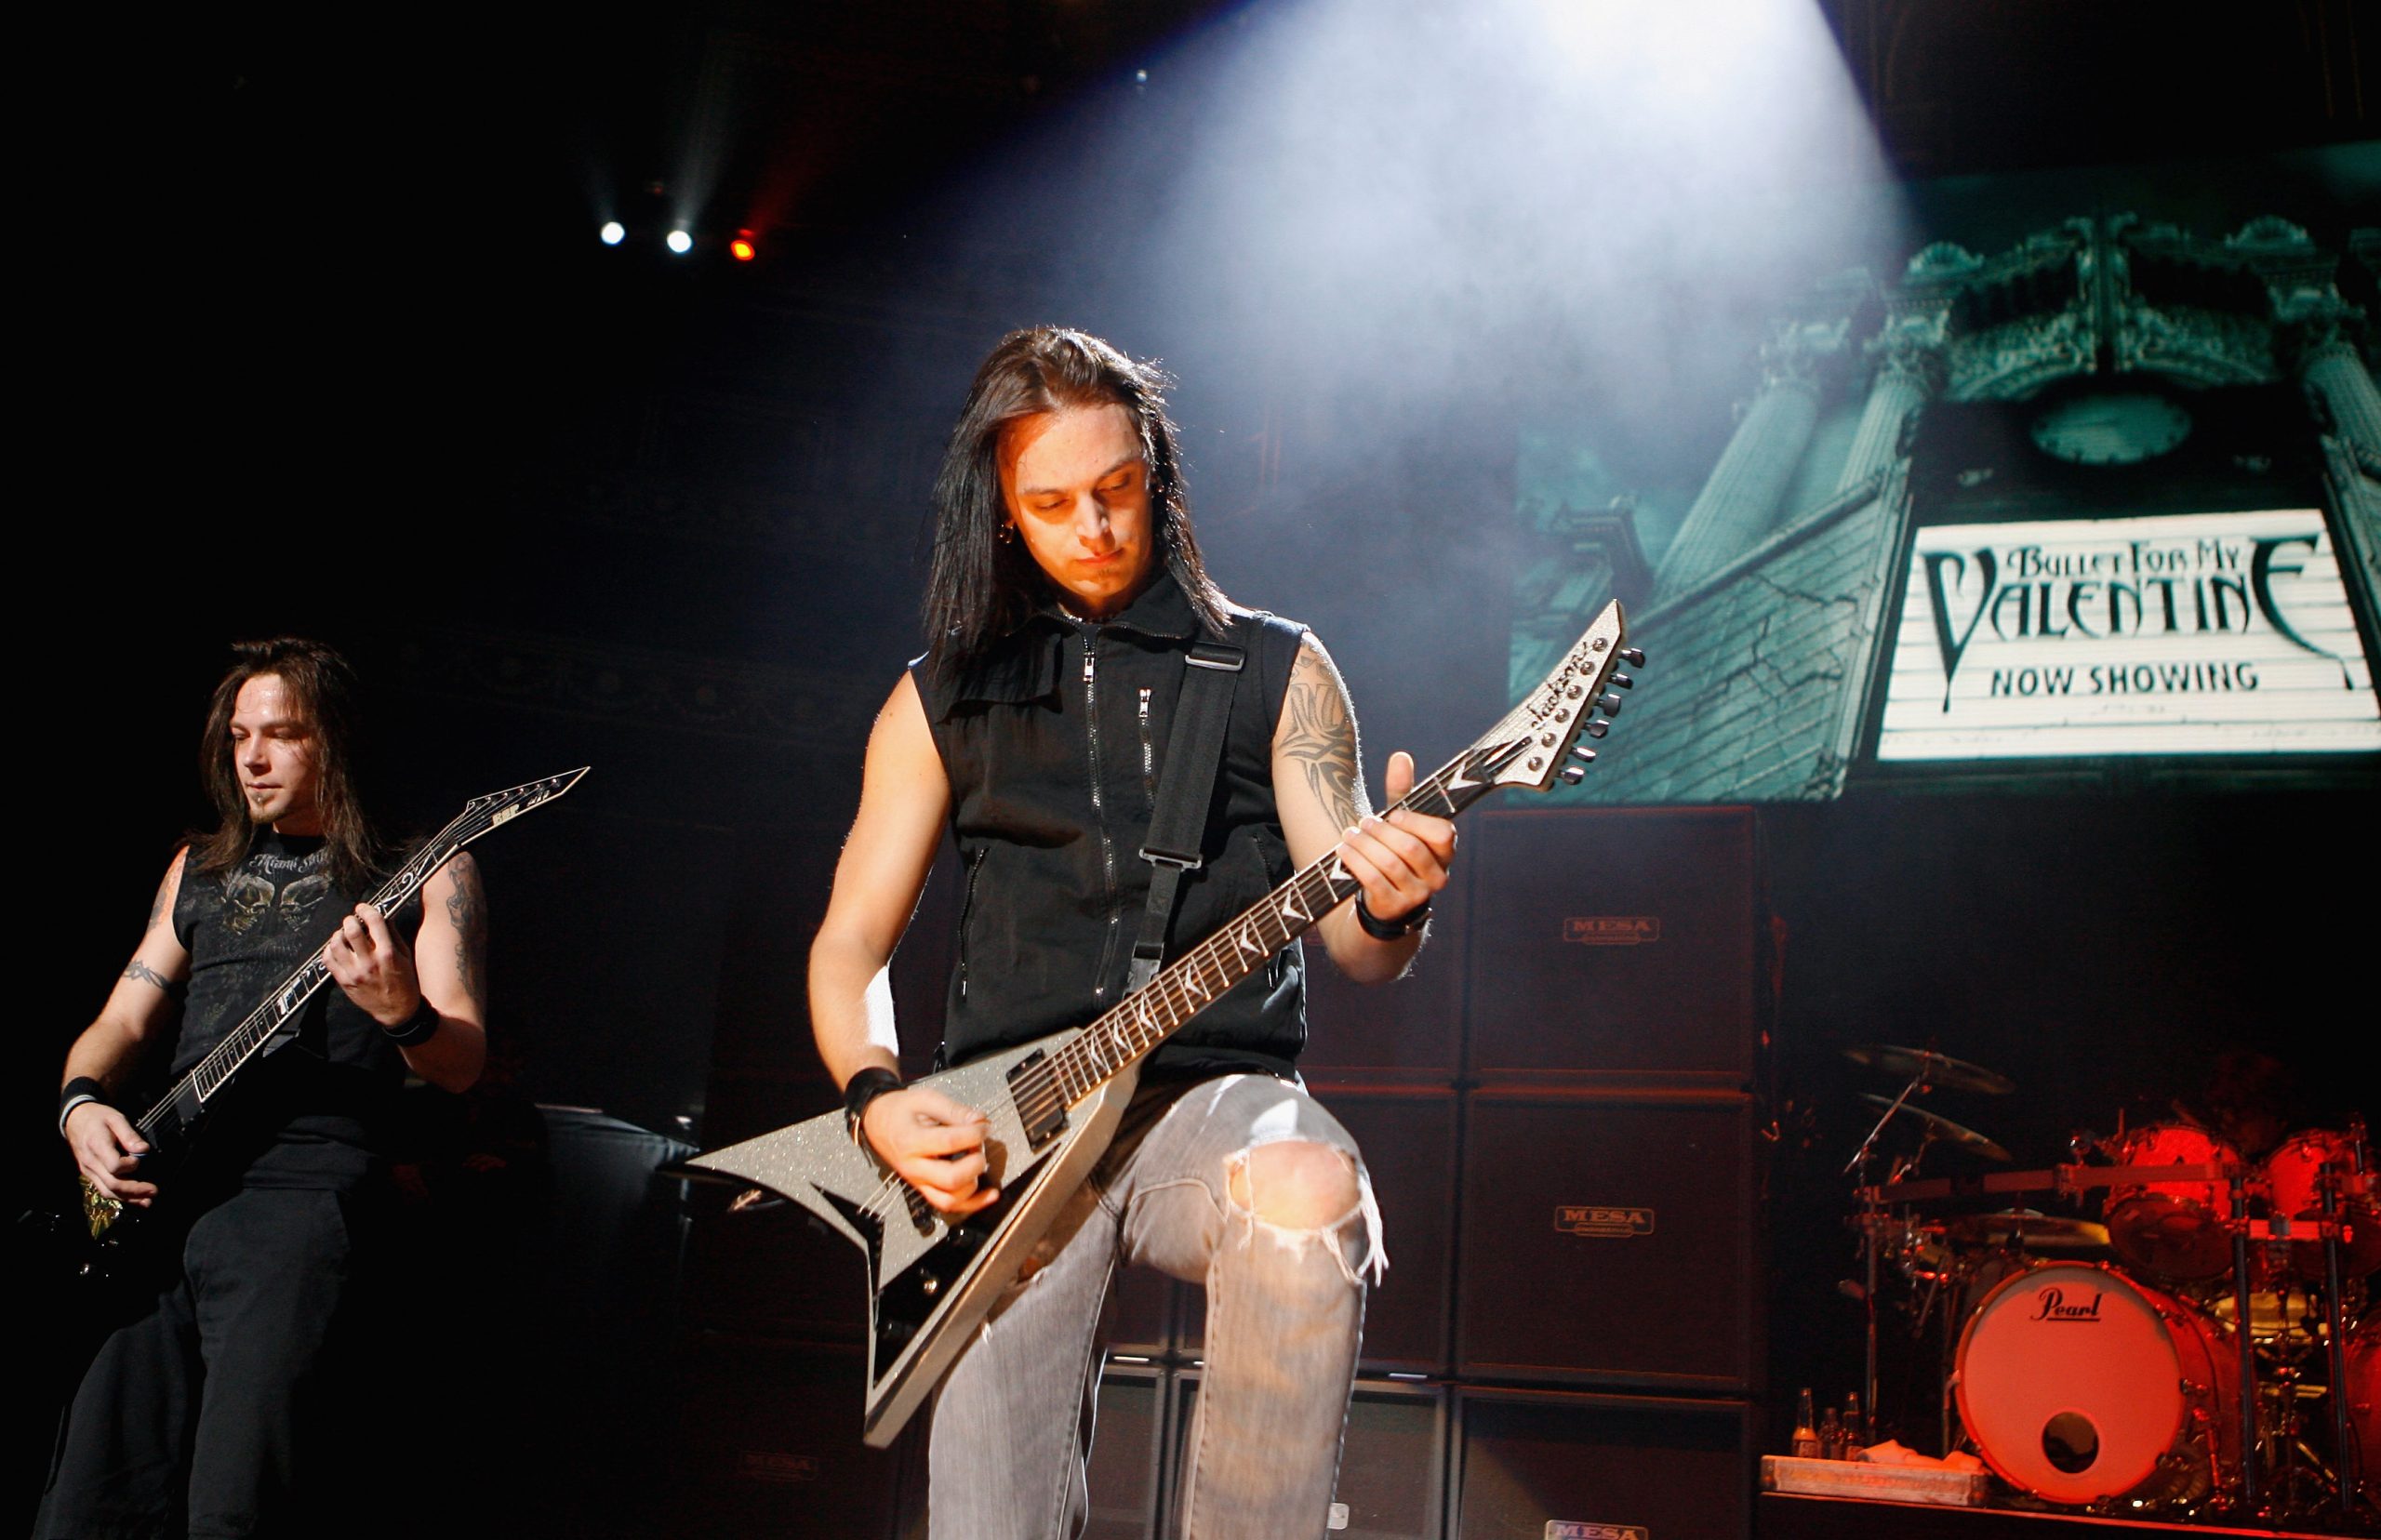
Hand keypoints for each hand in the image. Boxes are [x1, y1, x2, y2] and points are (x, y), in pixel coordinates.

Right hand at [65, 1101, 156, 1205]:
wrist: (75, 1120)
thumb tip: (144, 1150)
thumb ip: (129, 1135)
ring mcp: (88, 1170)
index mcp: (97, 1146)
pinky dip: (120, 1196)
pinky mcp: (90, 1174)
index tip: (140, 1159)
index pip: (113, 1165)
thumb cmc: (98, 1117)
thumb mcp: (115, 1118)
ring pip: (107, 1191)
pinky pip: (103, 1189)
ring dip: (129, 1199)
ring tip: (148, 1201)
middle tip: (154, 1191)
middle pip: (112, 1184)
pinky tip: (134, 1199)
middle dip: (135, 1190)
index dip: (130, 1166)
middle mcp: (90, 1162)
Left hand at [324, 902, 421, 1026]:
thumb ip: (393, 936)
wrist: (397, 1011)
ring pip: (336, 944)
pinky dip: (329, 950)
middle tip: (352, 920)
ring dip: (338, 934)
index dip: (366, 910)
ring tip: (344, 934)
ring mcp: (354, 973)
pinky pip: (328, 960)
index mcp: (388, 954)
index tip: (363, 907)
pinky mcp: (344, 982)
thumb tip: (382, 918)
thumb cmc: (404, 983)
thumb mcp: (406, 957)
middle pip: (351, 931)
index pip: (374, 922)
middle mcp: (369, 962)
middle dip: (350, 920)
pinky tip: (337, 949)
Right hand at [860, 1084, 999, 1217]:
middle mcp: (913, 1167)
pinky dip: (973, 1203)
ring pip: (951, 1199)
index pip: (951, 1142)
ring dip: (974, 1182)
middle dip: (975, 1161)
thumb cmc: (900, 1110)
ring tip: (977, 1160)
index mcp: (911, 1141)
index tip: (983, 1125)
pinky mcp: (924, 1189)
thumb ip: (955, 1110)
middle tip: (979, 1145)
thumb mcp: (925, 1099)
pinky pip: (948, 1205)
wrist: (877, 1123)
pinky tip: (991, 1194)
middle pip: (952, 1178)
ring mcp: (918, 1182)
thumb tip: (980, 1120)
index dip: (975, 1133)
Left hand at [1338, 750, 1455, 930]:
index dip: (1416, 822)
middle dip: (1381, 832)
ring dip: (1364, 845)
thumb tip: (1400, 756)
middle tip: (1364, 822)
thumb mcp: (1400, 824)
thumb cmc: (1394, 853)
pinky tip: (1343, 851)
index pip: (1443, 834)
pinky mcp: (1394, 907)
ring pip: (1389, 864)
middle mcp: (1438, 876)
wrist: (1382, 902)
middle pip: (1410, 848)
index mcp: (1445, 853)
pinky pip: (1373, 880)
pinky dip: (1355, 862)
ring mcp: (1417, 895)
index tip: (1393, 815)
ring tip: (1349, 835)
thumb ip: (1402, 793)